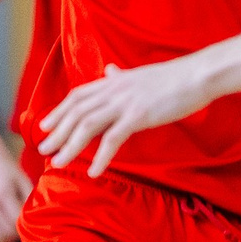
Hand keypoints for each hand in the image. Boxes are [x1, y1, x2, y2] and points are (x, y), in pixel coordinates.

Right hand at [0, 151, 32, 241]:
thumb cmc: (10, 172)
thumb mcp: (24, 181)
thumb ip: (29, 200)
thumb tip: (38, 220)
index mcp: (3, 193)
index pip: (16, 220)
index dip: (27, 226)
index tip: (34, 225)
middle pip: (8, 231)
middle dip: (20, 233)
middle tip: (28, 229)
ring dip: (11, 238)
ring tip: (19, 232)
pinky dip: (0, 239)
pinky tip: (9, 234)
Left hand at [38, 60, 214, 176]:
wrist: (198, 75)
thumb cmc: (174, 78)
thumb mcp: (141, 75)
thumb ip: (122, 76)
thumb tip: (110, 70)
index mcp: (114, 81)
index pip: (78, 96)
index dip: (59, 111)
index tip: (45, 126)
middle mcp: (114, 90)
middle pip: (77, 111)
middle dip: (58, 132)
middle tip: (43, 149)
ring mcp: (125, 102)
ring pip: (87, 125)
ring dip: (70, 146)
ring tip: (57, 162)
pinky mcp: (138, 115)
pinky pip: (113, 139)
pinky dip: (101, 156)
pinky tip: (93, 171)